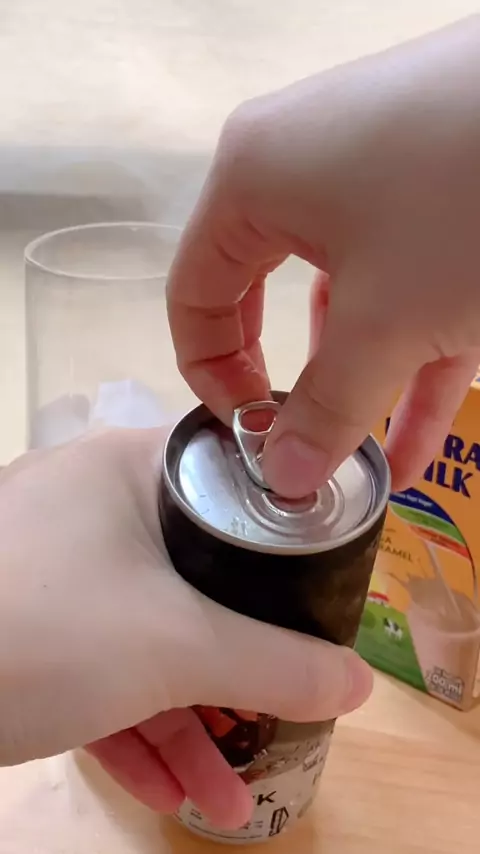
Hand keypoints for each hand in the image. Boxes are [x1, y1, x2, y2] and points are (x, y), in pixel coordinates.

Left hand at [0, 429, 370, 827]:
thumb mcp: (174, 646)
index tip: (322, 596)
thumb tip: (358, 684)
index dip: (283, 541)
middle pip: (195, 579)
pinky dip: (134, 729)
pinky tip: (176, 796)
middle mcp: (92, 508)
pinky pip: (98, 670)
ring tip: (234, 796)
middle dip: (238, 668)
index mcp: (129, 470)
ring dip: (189, 722)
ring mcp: (54, 572)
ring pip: (146, 639)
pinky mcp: (27, 629)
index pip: (230, 485)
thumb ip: (275, 664)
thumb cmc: (46, 626)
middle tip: (282, 712)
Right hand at [167, 16, 479, 497]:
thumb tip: (284, 479)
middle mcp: (300, 167)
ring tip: (371, 463)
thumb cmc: (459, 204)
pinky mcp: (436, 186)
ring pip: (351, 297)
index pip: (194, 292)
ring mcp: (373, 174)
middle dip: (292, 382)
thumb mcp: (386, 322)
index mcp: (252, 179)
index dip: (212, 375)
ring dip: (362, 384)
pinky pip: (407, 286)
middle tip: (302, 444)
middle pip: (268, 294)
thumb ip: (328, 408)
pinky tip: (419, 441)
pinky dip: (411, 358)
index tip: (252, 436)